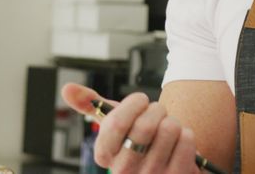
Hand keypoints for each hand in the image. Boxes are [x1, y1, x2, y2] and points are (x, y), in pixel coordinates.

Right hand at [61, 83, 200, 172]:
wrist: (164, 163)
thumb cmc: (136, 140)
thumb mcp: (112, 123)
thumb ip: (89, 104)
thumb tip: (67, 89)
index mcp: (104, 155)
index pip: (116, 124)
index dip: (133, 104)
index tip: (140, 100)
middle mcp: (125, 171)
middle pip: (144, 126)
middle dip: (156, 110)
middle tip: (157, 113)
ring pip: (169, 129)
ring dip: (173, 121)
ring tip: (167, 129)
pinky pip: (187, 140)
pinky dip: (186, 134)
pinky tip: (178, 142)